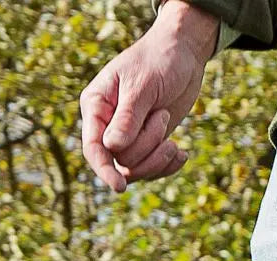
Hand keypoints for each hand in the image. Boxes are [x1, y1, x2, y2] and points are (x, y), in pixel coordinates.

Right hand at [80, 0, 219, 191]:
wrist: (182, 56)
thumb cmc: (159, 61)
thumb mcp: (143, 86)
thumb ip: (128, 117)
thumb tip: (113, 148)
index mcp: (97, 105)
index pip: (93, 147)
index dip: (104, 169)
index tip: (119, 187)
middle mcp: (108, 125)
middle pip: (122, 159)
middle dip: (148, 145)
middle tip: (163, 116)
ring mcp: (129, 137)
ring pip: (137, 169)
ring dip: (159, 158)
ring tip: (172, 135)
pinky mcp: (148, 144)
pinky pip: (153, 169)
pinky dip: (169, 165)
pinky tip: (182, 153)